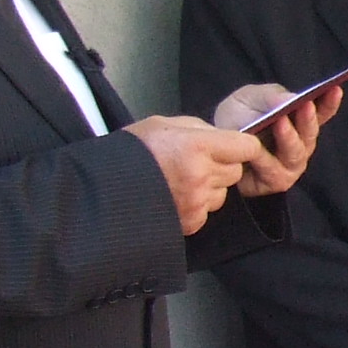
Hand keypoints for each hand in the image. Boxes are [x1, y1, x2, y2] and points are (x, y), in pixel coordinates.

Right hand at [126, 115, 266, 234]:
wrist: (102, 188)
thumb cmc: (131, 152)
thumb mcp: (163, 125)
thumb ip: (198, 130)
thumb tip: (221, 137)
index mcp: (196, 146)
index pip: (245, 147)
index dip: (243, 146)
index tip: (236, 146)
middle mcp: (200, 175)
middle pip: (235, 170)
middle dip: (222, 164)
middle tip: (197, 161)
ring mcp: (196, 202)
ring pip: (223, 192)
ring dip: (211, 186)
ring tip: (182, 180)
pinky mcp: (191, 222)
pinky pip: (209, 211)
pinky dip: (198, 205)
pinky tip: (176, 196)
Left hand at [211, 83, 337, 194]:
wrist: (212, 144)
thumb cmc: (238, 119)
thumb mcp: (250, 98)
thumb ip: (270, 96)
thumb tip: (291, 98)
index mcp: (300, 123)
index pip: (321, 113)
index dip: (329, 102)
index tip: (335, 88)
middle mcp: (300, 147)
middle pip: (310, 135)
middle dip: (308, 120)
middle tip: (305, 105)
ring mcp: (289, 167)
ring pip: (295, 155)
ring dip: (289, 138)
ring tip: (280, 122)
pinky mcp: (272, 183)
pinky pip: (272, 171)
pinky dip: (264, 159)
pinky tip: (256, 149)